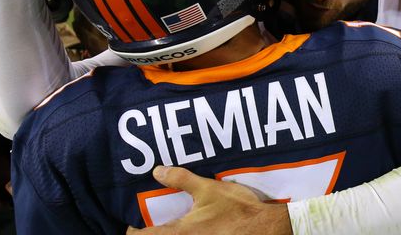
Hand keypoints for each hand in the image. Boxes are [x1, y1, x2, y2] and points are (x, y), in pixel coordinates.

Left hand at [127, 166, 291, 234]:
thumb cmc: (238, 210)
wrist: (267, 229)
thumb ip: (181, 179)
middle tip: (152, 222)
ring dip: (169, 234)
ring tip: (172, 224)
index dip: (133, 230)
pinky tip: (194, 228)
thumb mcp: (208, 189)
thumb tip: (158, 171)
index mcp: (180, 234)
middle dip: (152, 233)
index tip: (134, 222)